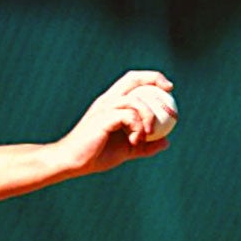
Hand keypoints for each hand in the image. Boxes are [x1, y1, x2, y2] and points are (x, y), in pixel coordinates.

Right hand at [55, 70, 176, 176]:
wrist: (72, 162)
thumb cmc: (95, 155)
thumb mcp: (127, 150)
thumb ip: (145, 144)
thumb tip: (166, 142)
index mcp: (111, 103)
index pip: (132, 81)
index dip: (151, 79)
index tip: (168, 89)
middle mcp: (107, 100)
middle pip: (132, 78)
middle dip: (153, 79)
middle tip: (169, 91)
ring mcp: (104, 108)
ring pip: (135, 100)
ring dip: (148, 116)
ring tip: (148, 134)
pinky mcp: (102, 118)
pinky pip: (128, 116)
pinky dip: (137, 128)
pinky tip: (135, 141)